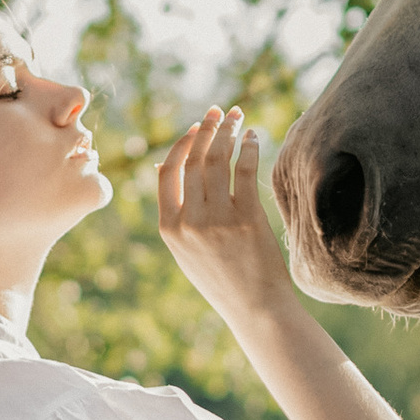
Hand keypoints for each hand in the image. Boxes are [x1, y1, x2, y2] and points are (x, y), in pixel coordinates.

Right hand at [154, 107, 301, 332]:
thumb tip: (163, 164)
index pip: (167, 172)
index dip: (182, 144)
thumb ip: (174, 210)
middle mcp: (189, 222)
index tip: (196, 127)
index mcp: (169, 228)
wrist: (255, 309)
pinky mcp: (247, 219)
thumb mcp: (185, 249)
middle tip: (219, 111)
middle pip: (194, 160)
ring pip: (218, 160)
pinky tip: (253, 137)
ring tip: (237, 116)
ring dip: (228, 132)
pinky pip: (245, 171)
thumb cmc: (223, 278)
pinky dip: (249, 148)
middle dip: (207, 128)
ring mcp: (218, 220)